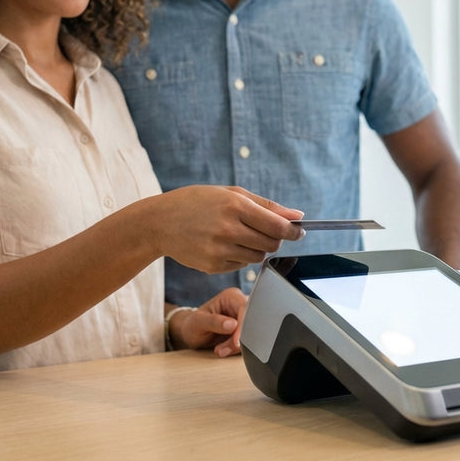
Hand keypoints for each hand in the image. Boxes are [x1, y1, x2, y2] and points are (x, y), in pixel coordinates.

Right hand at [147, 186, 304, 272]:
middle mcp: (228, 229)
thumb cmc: (197, 203)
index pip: (278, 226)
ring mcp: (220, 250)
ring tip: (238, 235)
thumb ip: (266, 205)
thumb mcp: (230, 194)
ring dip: (256, 248)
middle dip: (275, 239)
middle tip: (264, 231)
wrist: (160, 222)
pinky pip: (241, 266)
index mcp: (235, 206)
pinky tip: (223, 245)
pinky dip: (239, 257)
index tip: (299, 231)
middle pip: (271, 243)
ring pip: (258, 257)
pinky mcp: (213, 267)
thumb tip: (297, 216)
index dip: (293, 231)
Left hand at [169, 288, 248, 356]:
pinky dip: (236, 349)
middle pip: (251, 322)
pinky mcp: (245, 331)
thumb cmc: (192, 325)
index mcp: (231, 296)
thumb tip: (233, 325)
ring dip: (236, 347)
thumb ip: (214, 322)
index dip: (243, 326)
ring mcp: (244, 319)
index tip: (236, 343)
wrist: (192, 335)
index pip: (245, 308)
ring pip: (251, 334)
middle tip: (222, 350)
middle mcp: (240, 305)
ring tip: (219, 350)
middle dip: (238, 339)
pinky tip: (224, 350)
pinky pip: (248, 342)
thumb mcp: (198, 322)